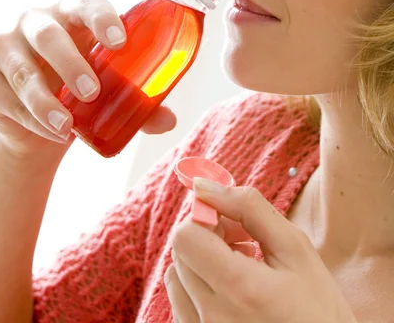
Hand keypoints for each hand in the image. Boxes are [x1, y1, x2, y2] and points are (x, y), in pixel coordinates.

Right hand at [0, 0, 176, 158]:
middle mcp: (37, 23)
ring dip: (45, 101)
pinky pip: (7, 98)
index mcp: (73, 14)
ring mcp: (7, 47)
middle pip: (49, 35)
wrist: (36, 112)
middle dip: (71, 63)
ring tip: (68, 125)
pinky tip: (54, 133)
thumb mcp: (106, 85)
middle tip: (92, 92)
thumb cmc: (77, 82)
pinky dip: (32, 119)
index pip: (87, 4)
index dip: (102, 19)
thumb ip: (136, 100)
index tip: (119, 42)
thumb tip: (167, 120)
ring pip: (23, 71)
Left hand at [165, 178, 356, 322]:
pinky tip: (232, 290)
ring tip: (239, 267)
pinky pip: (182, 303)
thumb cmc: (318, 305)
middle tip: (243, 241)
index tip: (229, 219)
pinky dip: (199, 287)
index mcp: (240, 288)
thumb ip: (249, 207)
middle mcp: (214, 316)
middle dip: (207, 236)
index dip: (204, 218)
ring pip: (176, 278)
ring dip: (201, 262)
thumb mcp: (295, 248)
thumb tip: (205, 186)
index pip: (186, 236)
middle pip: (180, 253)